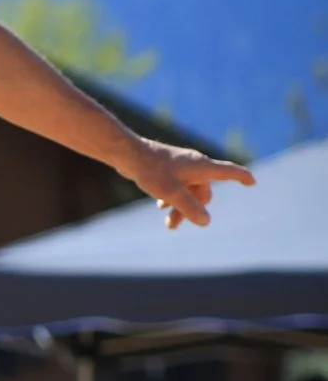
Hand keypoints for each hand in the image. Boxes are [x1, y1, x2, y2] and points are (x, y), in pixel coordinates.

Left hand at [126, 139, 253, 230]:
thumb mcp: (171, 192)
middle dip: (193, 209)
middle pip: (203, 191)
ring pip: (189, 190)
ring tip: (168, 224)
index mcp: (202, 167)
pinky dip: (173, 197)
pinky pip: (178, 186)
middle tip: (172, 226)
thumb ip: (189, 208)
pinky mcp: (169, 168)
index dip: (242, 177)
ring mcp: (182, 166)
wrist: (128, 154)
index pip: (229, 171)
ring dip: (181, 206)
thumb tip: (205, 222)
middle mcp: (195, 165)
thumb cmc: (151, 170)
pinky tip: (161, 206)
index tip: (252, 182)